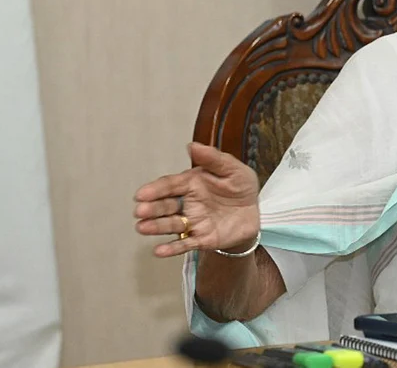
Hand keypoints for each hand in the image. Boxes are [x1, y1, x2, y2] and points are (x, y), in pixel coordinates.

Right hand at [133, 142, 259, 257]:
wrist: (255, 212)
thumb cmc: (241, 188)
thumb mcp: (233, 170)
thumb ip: (214, 159)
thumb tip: (192, 146)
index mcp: (192, 184)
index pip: (170, 185)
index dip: (155, 189)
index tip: (141, 194)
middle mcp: (188, 204)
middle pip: (166, 205)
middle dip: (152, 208)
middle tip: (140, 211)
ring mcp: (193, 222)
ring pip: (172, 224)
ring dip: (156, 227)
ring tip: (142, 228)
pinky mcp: (202, 239)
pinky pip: (186, 244)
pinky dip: (173, 248)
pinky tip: (159, 251)